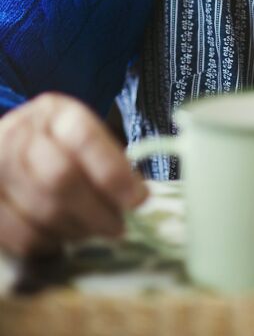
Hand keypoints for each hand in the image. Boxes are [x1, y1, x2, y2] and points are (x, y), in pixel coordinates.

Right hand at [0, 93, 146, 256]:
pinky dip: (49, 244)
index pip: (84, 138)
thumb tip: (136, 198)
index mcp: (54, 113)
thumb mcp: (85, 139)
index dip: (113, 172)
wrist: (10, 150)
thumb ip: (110, 162)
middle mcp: (20, 134)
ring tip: (92, 231)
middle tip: (117, 228)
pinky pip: (21, 236)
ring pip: (42, 211)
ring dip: (76, 230)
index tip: (137, 200)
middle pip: (61, 179)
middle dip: (97, 211)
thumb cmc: (58, 146)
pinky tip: (62, 237)